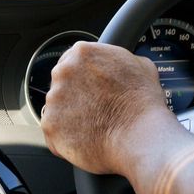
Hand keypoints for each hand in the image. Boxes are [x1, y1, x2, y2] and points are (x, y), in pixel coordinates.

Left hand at [40, 41, 177, 173]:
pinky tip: (86, 140)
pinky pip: (54, 132)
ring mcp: (54, 99)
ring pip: (57, 108)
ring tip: (95, 127)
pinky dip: (66, 139)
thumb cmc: (143, 104)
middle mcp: (63, 72)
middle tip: (95, 109)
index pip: (71, 59)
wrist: (140, 137)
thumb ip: (120, 60)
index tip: (88, 86)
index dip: (82, 75)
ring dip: (70, 117)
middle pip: (61, 82)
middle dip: (74, 95)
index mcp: (83, 53)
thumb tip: (120, 66)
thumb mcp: (141, 66)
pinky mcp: (50, 125)